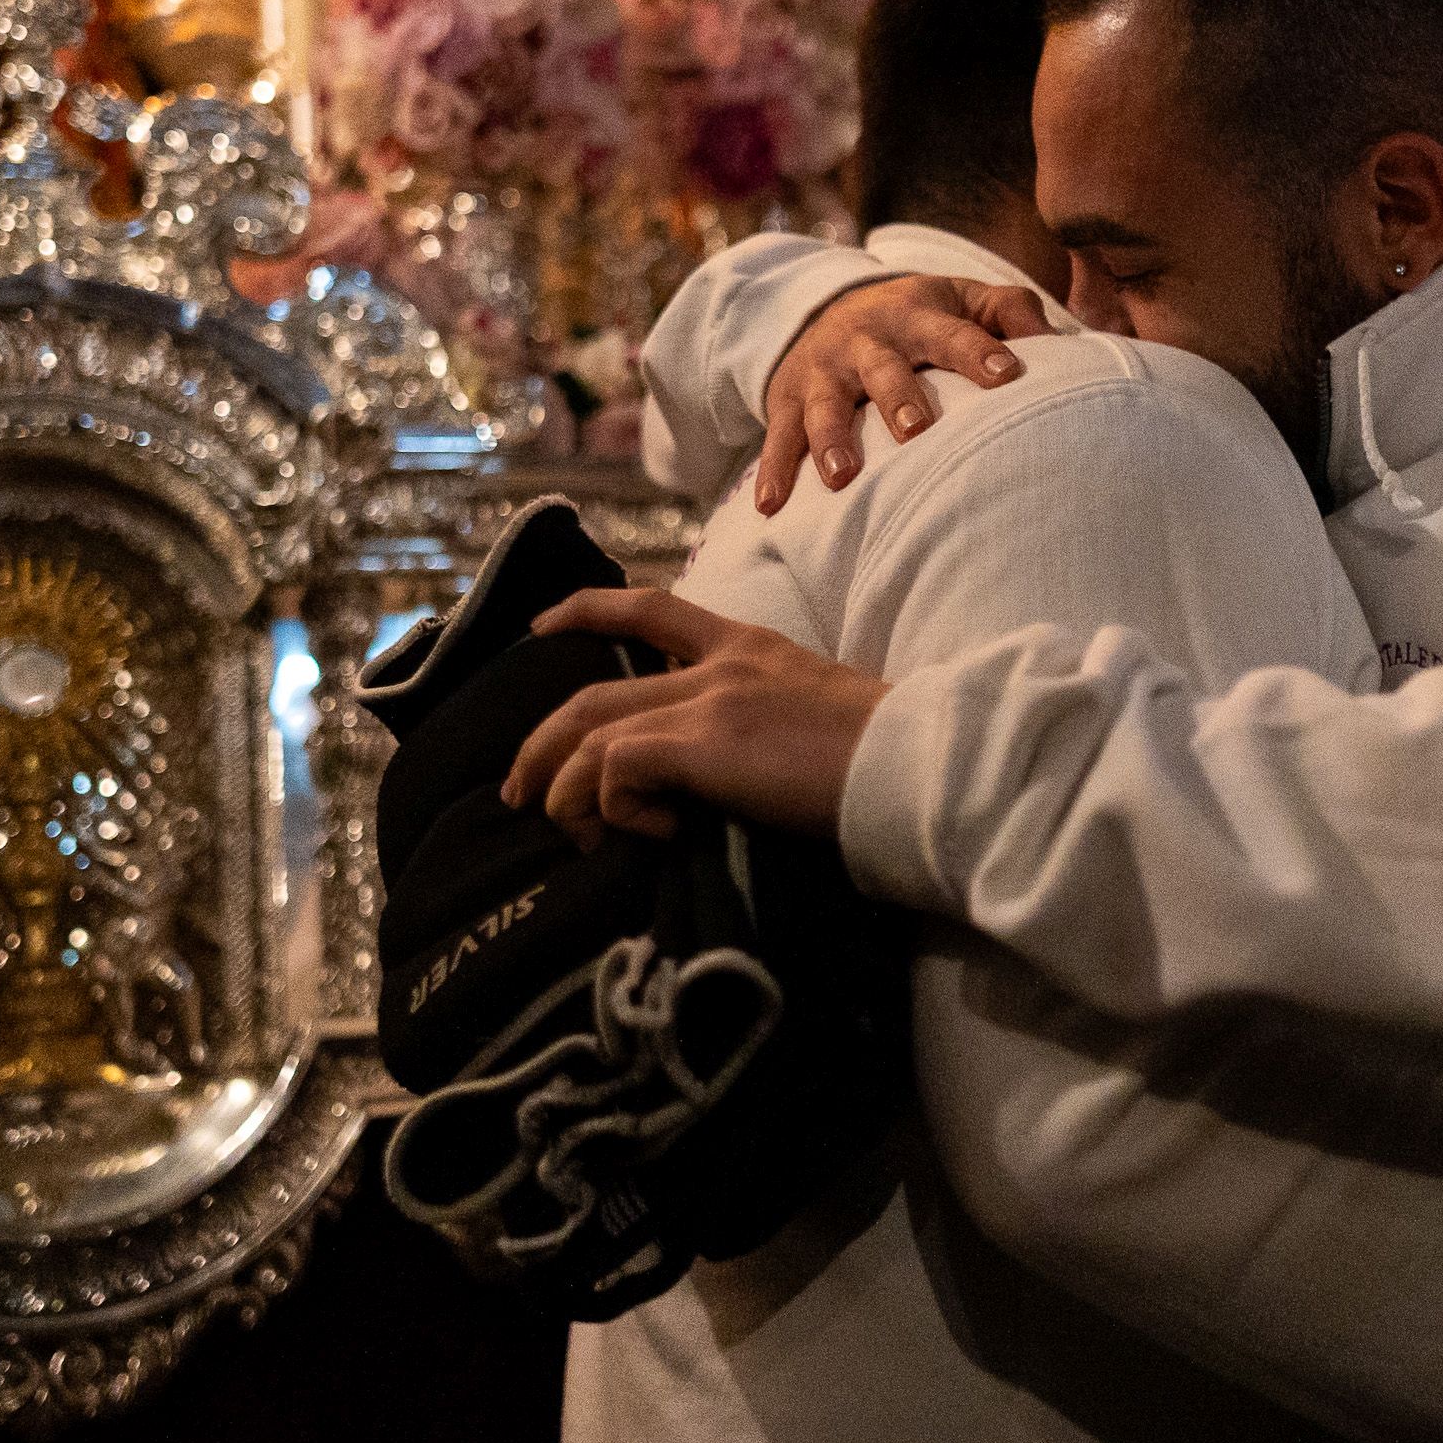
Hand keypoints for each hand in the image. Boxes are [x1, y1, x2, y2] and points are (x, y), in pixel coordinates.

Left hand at [502, 590, 886, 839]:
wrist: (923, 767)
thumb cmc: (891, 762)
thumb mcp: (821, 722)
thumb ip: (767, 729)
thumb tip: (728, 779)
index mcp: (751, 647)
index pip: (653, 610)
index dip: (587, 609)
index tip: (543, 625)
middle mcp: (720, 665)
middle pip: (594, 691)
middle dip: (543, 742)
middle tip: (520, 788)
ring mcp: (707, 702)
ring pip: (589, 731)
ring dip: (564, 789)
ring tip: (570, 833)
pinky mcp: (702, 744)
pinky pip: (616, 770)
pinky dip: (619, 809)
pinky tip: (658, 833)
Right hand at [755, 274, 1055, 514]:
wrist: (827, 306)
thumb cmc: (918, 316)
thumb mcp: (960, 297)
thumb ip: (1010, 311)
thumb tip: (1060, 344)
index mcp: (917, 314)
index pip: (953, 333)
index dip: (979, 352)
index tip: (1008, 376)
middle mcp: (867, 339)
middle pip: (885, 369)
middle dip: (899, 399)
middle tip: (917, 432)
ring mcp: (825, 370)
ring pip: (827, 404)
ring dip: (831, 439)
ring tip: (842, 478)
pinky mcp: (788, 398)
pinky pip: (779, 435)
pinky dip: (774, 470)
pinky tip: (771, 507)